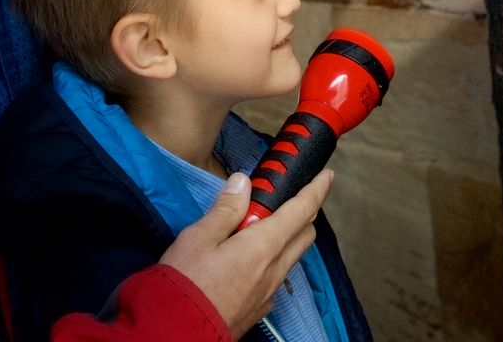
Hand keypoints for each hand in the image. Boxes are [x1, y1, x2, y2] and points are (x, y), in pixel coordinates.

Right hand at [159, 170, 332, 338]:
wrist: (176, 334)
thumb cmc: (185, 284)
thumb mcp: (199, 237)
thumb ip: (226, 208)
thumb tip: (244, 183)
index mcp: (264, 246)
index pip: (302, 211)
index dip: (317, 190)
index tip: (326, 176)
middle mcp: (274, 270)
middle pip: (304, 234)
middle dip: (303, 212)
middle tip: (284, 197)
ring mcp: (269, 292)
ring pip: (290, 256)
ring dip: (285, 236)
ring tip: (258, 226)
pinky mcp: (259, 308)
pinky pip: (276, 276)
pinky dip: (272, 259)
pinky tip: (248, 258)